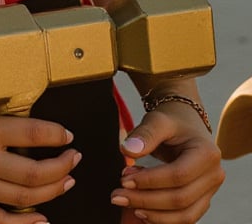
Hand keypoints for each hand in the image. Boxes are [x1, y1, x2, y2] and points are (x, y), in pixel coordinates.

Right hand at [0, 84, 81, 223]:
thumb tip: (23, 90)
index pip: (33, 133)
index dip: (57, 135)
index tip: (67, 135)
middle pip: (35, 173)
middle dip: (63, 167)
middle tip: (75, 159)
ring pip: (23, 197)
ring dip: (52, 191)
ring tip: (66, 181)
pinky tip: (41, 220)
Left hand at [111, 101, 224, 222]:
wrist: (185, 124)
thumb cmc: (171, 121)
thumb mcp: (158, 120)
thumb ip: (144, 134)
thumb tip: (127, 150)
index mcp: (207, 153)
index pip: (178, 175)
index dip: (149, 181)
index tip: (123, 179)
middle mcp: (214, 175)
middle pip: (181, 199)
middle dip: (147, 200)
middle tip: (118, 195)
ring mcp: (211, 191)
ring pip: (185, 215)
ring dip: (154, 214)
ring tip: (127, 204)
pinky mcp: (202, 201)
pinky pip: (185, 218)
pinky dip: (163, 218)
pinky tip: (141, 211)